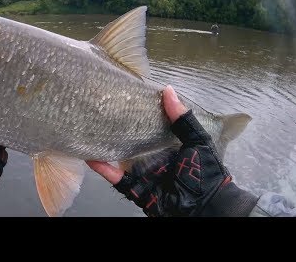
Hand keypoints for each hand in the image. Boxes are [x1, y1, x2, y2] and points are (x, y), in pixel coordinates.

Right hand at [87, 85, 257, 216]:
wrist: (205, 206)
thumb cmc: (205, 172)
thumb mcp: (198, 141)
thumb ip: (184, 119)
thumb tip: (168, 90)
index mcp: (167, 146)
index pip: (149, 127)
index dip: (138, 115)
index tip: (125, 99)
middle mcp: (152, 159)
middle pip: (130, 142)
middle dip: (117, 130)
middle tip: (102, 112)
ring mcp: (142, 174)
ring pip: (119, 160)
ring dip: (105, 148)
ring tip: (90, 132)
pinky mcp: (135, 189)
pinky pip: (116, 179)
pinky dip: (103, 170)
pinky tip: (91, 157)